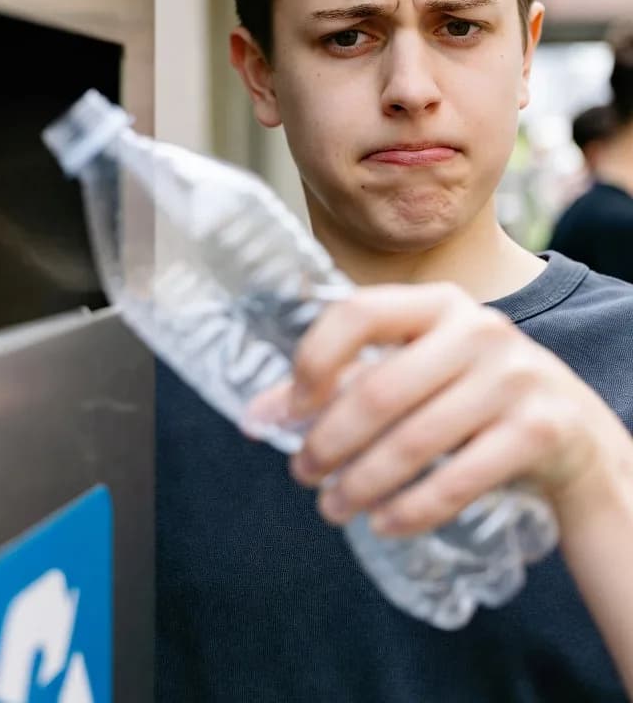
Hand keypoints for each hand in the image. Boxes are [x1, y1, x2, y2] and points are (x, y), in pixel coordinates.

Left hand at [247, 283, 630, 537]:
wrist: (570, 426)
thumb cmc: (469, 392)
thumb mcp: (413, 369)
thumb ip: (339, 385)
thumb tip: (255, 417)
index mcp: (436, 302)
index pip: (358, 312)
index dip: (314, 360)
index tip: (289, 409)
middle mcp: (478, 329)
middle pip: (381, 389)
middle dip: (329, 440)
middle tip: (302, 474)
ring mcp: (513, 377)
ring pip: (415, 441)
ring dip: (361, 483)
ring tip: (332, 507)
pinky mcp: (538, 430)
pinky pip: (459, 479)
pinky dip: (412, 508)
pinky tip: (383, 523)